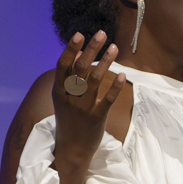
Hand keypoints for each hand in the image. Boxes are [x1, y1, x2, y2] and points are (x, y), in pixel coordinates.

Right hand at [50, 31, 121, 160]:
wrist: (72, 150)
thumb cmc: (69, 120)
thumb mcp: (63, 99)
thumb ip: (69, 78)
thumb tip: (77, 53)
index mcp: (59, 92)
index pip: (63, 66)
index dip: (70, 49)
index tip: (80, 34)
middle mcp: (70, 98)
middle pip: (81, 68)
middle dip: (91, 49)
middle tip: (101, 33)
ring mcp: (84, 108)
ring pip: (96, 80)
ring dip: (106, 62)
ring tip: (115, 47)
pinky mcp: (97, 117)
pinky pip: (108, 99)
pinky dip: (116, 86)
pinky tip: (122, 74)